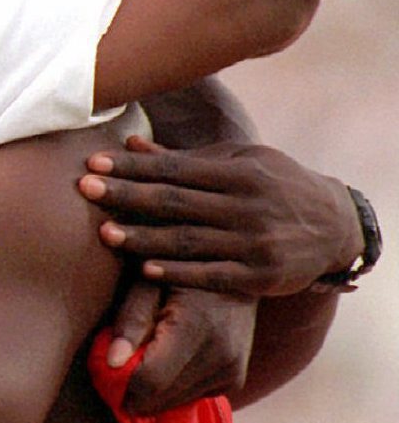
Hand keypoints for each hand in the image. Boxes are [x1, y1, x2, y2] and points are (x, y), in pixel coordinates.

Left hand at [79, 137, 361, 295]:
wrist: (337, 228)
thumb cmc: (275, 186)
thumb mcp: (241, 163)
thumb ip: (186, 160)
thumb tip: (129, 145)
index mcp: (241, 173)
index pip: (175, 170)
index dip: (132, 168)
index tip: (93, 164)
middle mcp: (249, 206)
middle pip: (176, 202)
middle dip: (128, 196)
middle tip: (84, 189)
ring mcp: (256, 243)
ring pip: (189, 241)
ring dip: (144, 238)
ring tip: (104, 234)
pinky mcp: (261, 277)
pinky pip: (212, 276)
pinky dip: (178, 273)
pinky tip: (145, 270)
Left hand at [99, 280, 256, 414]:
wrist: (229, 274)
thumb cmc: (175, 271)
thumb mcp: (146, 285)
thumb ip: (131, 320)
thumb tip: (112, 362)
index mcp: (196, 330)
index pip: (150, 381)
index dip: (120, 385)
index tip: (103, 373)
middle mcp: (220, 356)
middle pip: (161, 398)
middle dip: (132, 391)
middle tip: (117, 368)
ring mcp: (231, 371)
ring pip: (175, 403)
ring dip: (153, 391)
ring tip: (142, 360)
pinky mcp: (234, 379)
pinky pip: (192, 397)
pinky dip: (173, 388)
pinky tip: (167, 362)